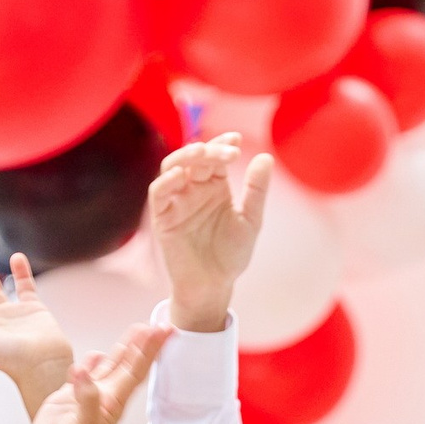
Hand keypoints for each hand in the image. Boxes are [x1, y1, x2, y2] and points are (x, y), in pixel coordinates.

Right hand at [22, 323, 168, 423]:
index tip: (163, 330)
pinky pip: (84, 376)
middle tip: (155, 324)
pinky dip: (90, 363)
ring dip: (121, 350)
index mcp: (112, 402)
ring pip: (108, 367)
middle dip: (142, 344)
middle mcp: (104, 398)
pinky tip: (93, 356)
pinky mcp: (67, 400)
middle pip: (127, 364)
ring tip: (133, 333)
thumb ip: (85, 401)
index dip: (150, 349)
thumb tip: (83, 372)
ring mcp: (87, 398)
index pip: (135, 369)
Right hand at [149, 136, 270, 332]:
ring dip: (185, 157)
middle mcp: (194, 188)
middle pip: (195, 158)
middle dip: (210, 150)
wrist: (214, 285)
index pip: (215, 156)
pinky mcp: (162, 217)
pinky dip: (167, 181)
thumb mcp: (251, 220)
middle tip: (229, 152)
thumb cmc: (231, 254)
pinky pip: (158, 193)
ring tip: (202, 152)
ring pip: (172, 167)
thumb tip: (266, 157)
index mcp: (215, 186)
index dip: (222, 144)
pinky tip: (182, 175)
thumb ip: (256, 190)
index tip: (236, 138)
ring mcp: (176, 201)